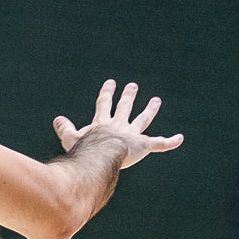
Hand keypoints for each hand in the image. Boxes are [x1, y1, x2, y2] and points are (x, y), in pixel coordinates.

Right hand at [54, 80, 182, 169]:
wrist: (101, 156)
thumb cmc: (84, 150)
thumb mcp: (70, 138)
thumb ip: (65, 129)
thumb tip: (58, 119)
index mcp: (102, 124)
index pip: (104, 105)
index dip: (107, 94)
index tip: (110, 82)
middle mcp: (119, 125)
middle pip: (124, 107)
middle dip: (128, 96)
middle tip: (133, 86)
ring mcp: (132, 135)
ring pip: (143, 120)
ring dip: (150, 110)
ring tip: (156, 100)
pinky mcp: (143, 145)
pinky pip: (159, 144)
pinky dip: (170, 142)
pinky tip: (180, 138)